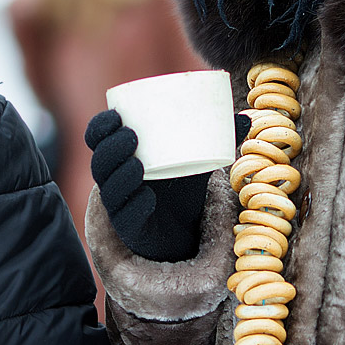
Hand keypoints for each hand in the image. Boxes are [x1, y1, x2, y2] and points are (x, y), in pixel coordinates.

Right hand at [84, 110, 250, 261]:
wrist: (181, 230)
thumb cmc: (181, 185)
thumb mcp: (196, 160)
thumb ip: (216, 139)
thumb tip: (246, 117)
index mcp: (122, 157)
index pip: (97, 138)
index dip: (100, 127)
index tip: (114, 114)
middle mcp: (115, 180)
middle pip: (99, 163)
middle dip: (110, 149)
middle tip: (131, 136)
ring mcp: (121, 205)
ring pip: (109, 190)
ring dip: (120, 176)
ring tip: (137, 165)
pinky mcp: (132, 229)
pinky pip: (127, 218)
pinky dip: (137, 206)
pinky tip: (147, 198)